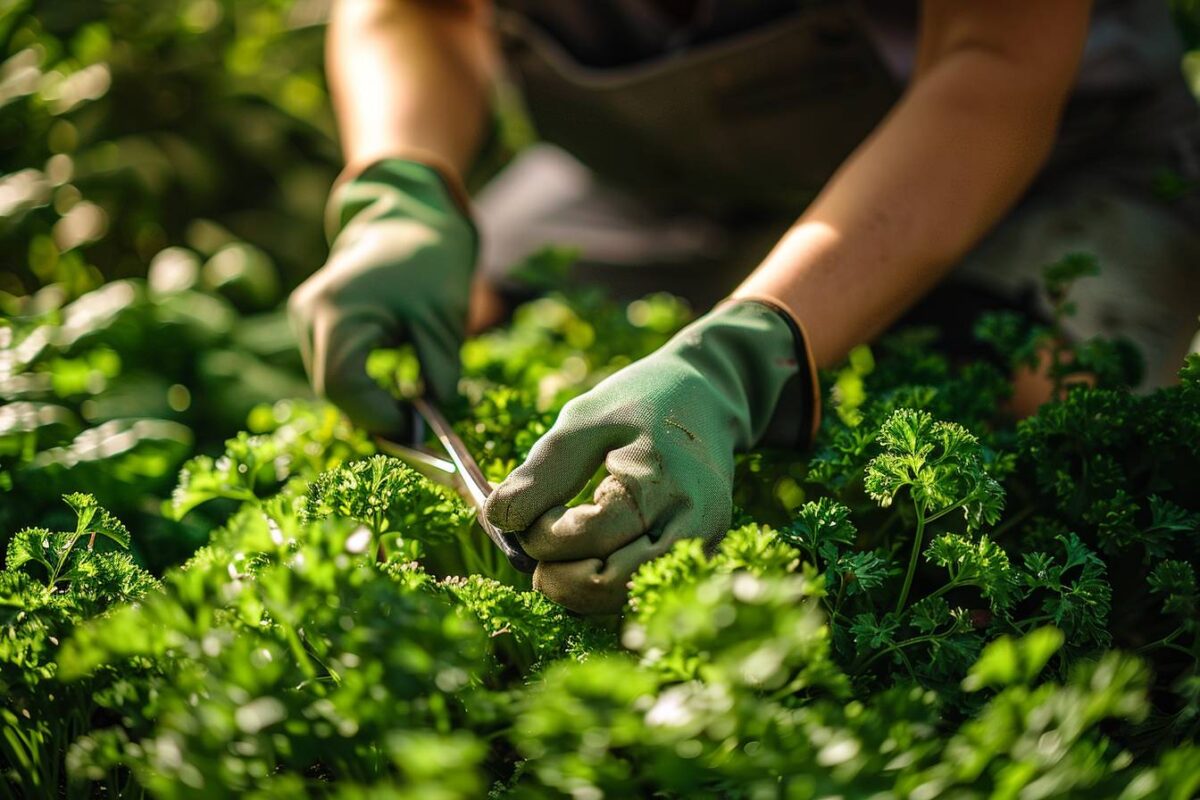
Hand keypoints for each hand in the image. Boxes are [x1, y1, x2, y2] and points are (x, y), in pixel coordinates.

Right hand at [288, 159, 475, 432]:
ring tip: (408, 405)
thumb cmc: (428, 264)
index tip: (415, 428)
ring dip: (367, 400)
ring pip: (330, 381)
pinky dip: (359, 384)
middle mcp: (310, 312)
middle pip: (332, 387)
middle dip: (374, 413)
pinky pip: (330, 367)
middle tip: (416, 425)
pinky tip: (389, 389)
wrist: (406, 220)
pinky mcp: (310, 321)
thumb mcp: (443, 321)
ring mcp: (304, 316)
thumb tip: (432, 422)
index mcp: (339, 308)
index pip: (342, 384)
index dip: (377, 415)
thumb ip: (438, 375)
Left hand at [484, 300, 817, 613]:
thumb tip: (495, 517)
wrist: (708, 399)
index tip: (525, 511)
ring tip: (555, 551)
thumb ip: (541, 473)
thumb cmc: (639, 402)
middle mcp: (692, 526)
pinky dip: (599, 588)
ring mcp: (700, 550)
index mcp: (661, 483)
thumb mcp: (584, 421)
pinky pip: (637, 595)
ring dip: (575, 588)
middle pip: (608, 582)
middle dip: (556, 573)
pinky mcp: (695, 562)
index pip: (589, 535)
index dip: (541, 534)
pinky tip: (582, 559)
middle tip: (535, 541)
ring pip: (622, 601)